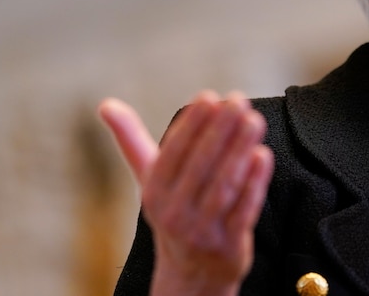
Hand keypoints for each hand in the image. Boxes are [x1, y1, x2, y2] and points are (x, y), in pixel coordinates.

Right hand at [99, 91, 273, 295]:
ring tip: (254, 120)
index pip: (173, 153)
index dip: (191, 124)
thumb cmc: (173, 209)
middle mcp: (175, 213)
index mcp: (154, 192)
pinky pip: (244, 210)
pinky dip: (255, 183)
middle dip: (220, 130)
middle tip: (239, 101)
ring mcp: (203, 231)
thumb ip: (131, 139)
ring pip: (224, 185)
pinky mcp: (230, 244)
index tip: (209, 96)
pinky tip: (263, 155)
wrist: (191, 272)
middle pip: (201, 166)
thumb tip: (105, 104)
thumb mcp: (149, 178)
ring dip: (240, 150)